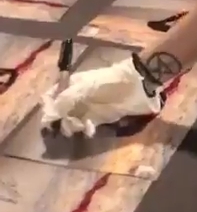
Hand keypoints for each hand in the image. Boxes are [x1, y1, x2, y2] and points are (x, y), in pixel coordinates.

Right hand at [40, 58, 162, 137]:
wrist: (136, 86)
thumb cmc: (108, 82)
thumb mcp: (83, 89)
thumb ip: (63, 102)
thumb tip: (45, 118)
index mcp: (69, 85)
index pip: (50, 97)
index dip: (47, 109)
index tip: (48, 120)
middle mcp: (75, 98)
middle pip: (58, 113)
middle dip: (59, 121)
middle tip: (66, 125)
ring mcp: (86, 109)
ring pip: (70, 122)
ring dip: (72, 126)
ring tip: (82, 126)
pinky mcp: (98, 119)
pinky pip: (85, 127)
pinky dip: (85, 130)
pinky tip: (90, 130)